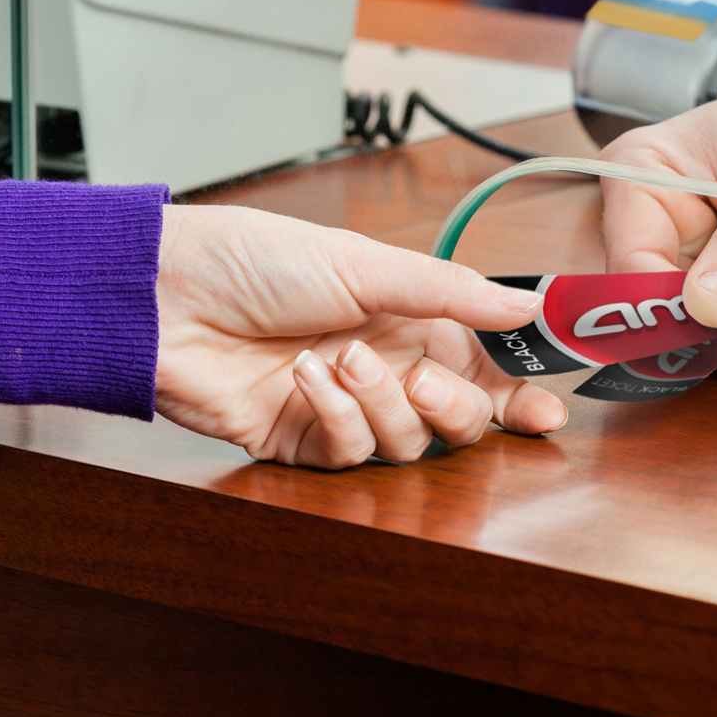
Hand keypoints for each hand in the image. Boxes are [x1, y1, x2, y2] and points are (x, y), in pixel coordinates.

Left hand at [153, 206, 567, 467]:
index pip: (484, 367)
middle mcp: (386, 368)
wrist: (168, 298)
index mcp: (410, 320)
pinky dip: (336, 417)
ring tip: (339, 359)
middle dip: (453, 405)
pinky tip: (307, 381)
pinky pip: (349, 454)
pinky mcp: (303, 443)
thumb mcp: (365, 263)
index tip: (549, 409)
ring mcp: (345, 410)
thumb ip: (452, 292)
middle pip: (459, 420)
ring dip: (381, 403)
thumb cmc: (257, 261)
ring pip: (409, 444)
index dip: (520, 393)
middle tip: (424, 376)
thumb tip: (530, 305)